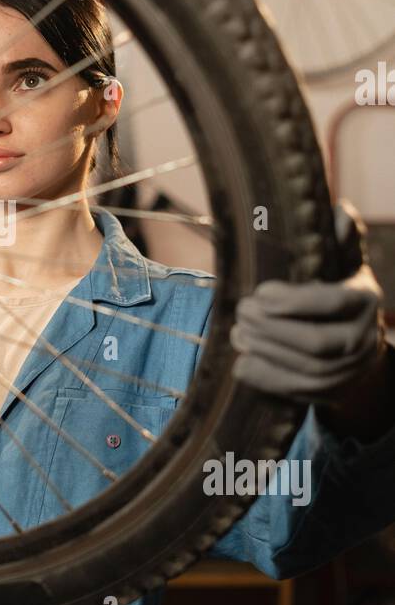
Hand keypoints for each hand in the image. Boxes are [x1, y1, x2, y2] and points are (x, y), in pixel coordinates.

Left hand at [230, 202, 390, 426]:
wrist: (359, 346)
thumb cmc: (342, 293)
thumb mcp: (347, 264)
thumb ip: (343, 239)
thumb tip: (339, 210)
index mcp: (365, 301)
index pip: (330, 304)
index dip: (292, 301)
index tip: (259, 293)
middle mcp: (364, 340)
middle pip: (314, 342)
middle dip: (271, 328)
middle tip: (241, 311)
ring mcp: (349, 372)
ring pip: (303, 368)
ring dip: (264, 351)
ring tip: (237, 333)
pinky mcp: (331, 394)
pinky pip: (297, 391)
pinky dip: (266, 378)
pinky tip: (241, 362)